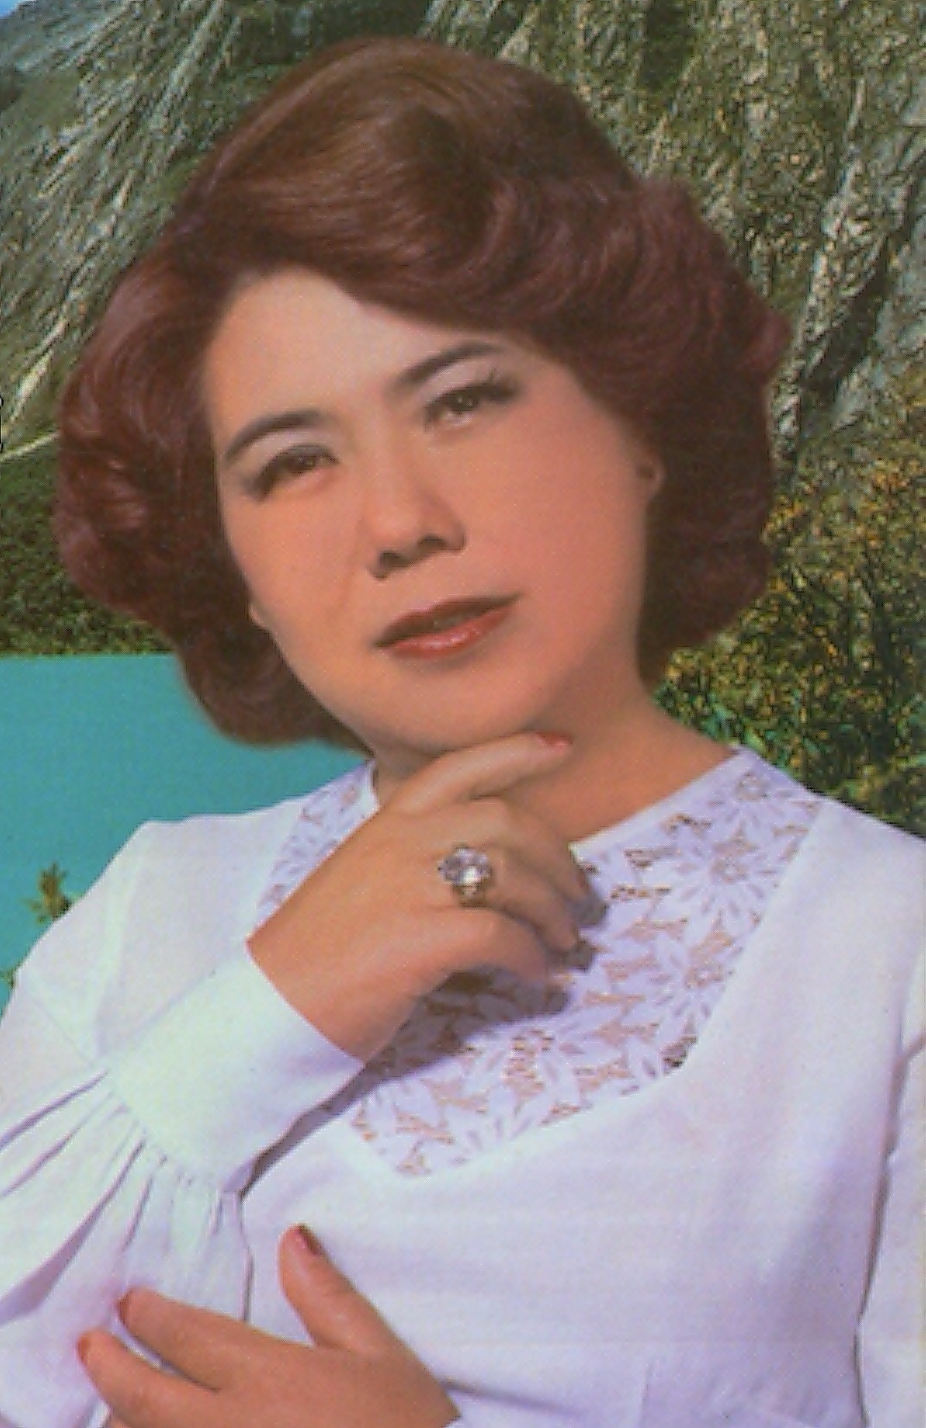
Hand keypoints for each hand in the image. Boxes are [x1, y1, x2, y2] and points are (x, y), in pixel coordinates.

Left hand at [80, 1225, 458, 1427]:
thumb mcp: (380, 1356)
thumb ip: (327, 1298)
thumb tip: (293, 1238)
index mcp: (267, 1375)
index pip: (188, 1335)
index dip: (152, 1316)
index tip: (131, 1302)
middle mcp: (228, 1424)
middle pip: (145, 1396)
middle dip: (110, 1366)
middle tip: (90, 1344)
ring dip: (125, 1418)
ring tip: (115, 1403)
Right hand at [248, 732, 589, 1058]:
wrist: (270, 1008)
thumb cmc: (318, 951)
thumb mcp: (364, 877)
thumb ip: (416, 857)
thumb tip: (487, 871)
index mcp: (387, 822)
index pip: (461, 767)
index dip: (517, 752)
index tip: (562, 748)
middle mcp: (401, 841)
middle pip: (506, 822)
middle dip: (558, 856)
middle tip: (579, 894)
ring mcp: (410, 887)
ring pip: (512, 875)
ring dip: (553, 910)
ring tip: (564, 941)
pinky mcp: (420, 939)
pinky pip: (501, 935)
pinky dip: (531, 957)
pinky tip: (538, 977)